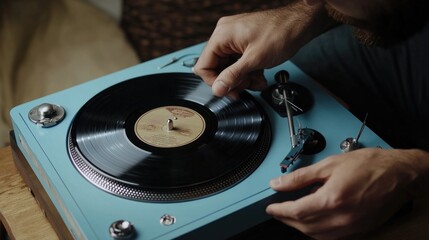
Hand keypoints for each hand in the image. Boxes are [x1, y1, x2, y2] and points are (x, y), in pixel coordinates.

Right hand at [193, 1, 332, 96]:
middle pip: (216, 68)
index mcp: (222, 35)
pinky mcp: (243, 42)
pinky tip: (258, 74)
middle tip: (245, 87)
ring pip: (228, 67)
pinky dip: (247, 71)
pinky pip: (238, 62)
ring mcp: (234, 38)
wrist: (299, 24)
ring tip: (256, 80)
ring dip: (242, 78)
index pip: (203, 65)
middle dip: (232, 80)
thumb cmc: (280, 33)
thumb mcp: (254, 60)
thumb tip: (217, 88)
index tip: (227, 90)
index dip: (214, 82)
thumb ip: (233, 76)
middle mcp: (224, 35)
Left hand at [266, 148, 428, 239]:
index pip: (296, 211)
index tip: (270, 208)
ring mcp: (351, 227)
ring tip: (292, 215)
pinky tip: (312, 220)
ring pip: (316, 235)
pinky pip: (330, 236)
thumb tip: (279, 183)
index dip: (279, 210)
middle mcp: (342, 218)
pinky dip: (316, 231)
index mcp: (332, 199)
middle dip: (287, 219)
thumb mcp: (329, 164)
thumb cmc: (370, 165)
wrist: (399, 174)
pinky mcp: (358, 230)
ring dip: (300, 227)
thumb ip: (301, 177)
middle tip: (278, 210)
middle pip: (304, 226)